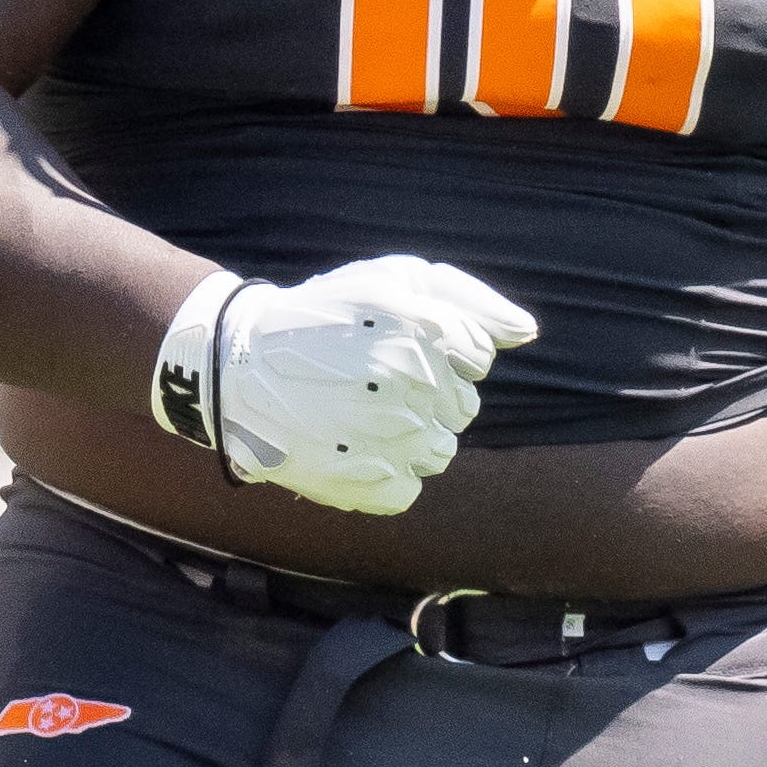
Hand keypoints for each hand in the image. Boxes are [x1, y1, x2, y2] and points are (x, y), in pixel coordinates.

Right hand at [149, 258, 537, 514]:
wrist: (239, 366)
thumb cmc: (326, 314)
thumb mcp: (395, 279)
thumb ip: (471, 302)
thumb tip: (528, 333)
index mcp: (424, 331)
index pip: (475, 358)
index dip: (439, 348)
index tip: (392, 342)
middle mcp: (413, 386)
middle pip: (462, 407)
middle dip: (427, 392)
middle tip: (369, 376)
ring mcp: (391, 440)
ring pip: (439, 450)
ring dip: (409, 433)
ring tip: (358, 411)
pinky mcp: (368, 485)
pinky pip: (408, 487)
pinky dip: (384, 471)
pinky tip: (349, 443)